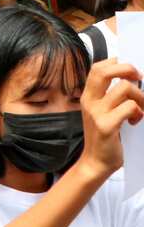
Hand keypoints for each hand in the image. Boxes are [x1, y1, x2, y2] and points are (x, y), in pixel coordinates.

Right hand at [75, 59, 143, 179]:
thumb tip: (131, 79)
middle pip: (104, 71)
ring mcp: (96, 113)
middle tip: (138, 78)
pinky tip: (135, 121)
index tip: (129, 72)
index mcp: (88, 97)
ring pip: (125, 88)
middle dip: (127, 69)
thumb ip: (110, 96)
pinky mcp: (106, 126)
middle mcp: (89, 102)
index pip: (97, 68)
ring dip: (140, 97)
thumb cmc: (104, 137)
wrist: (96, 162)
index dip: (115, 63)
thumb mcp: (102, 112)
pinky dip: (138, 112)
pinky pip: (130, 107)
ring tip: (140, 110)